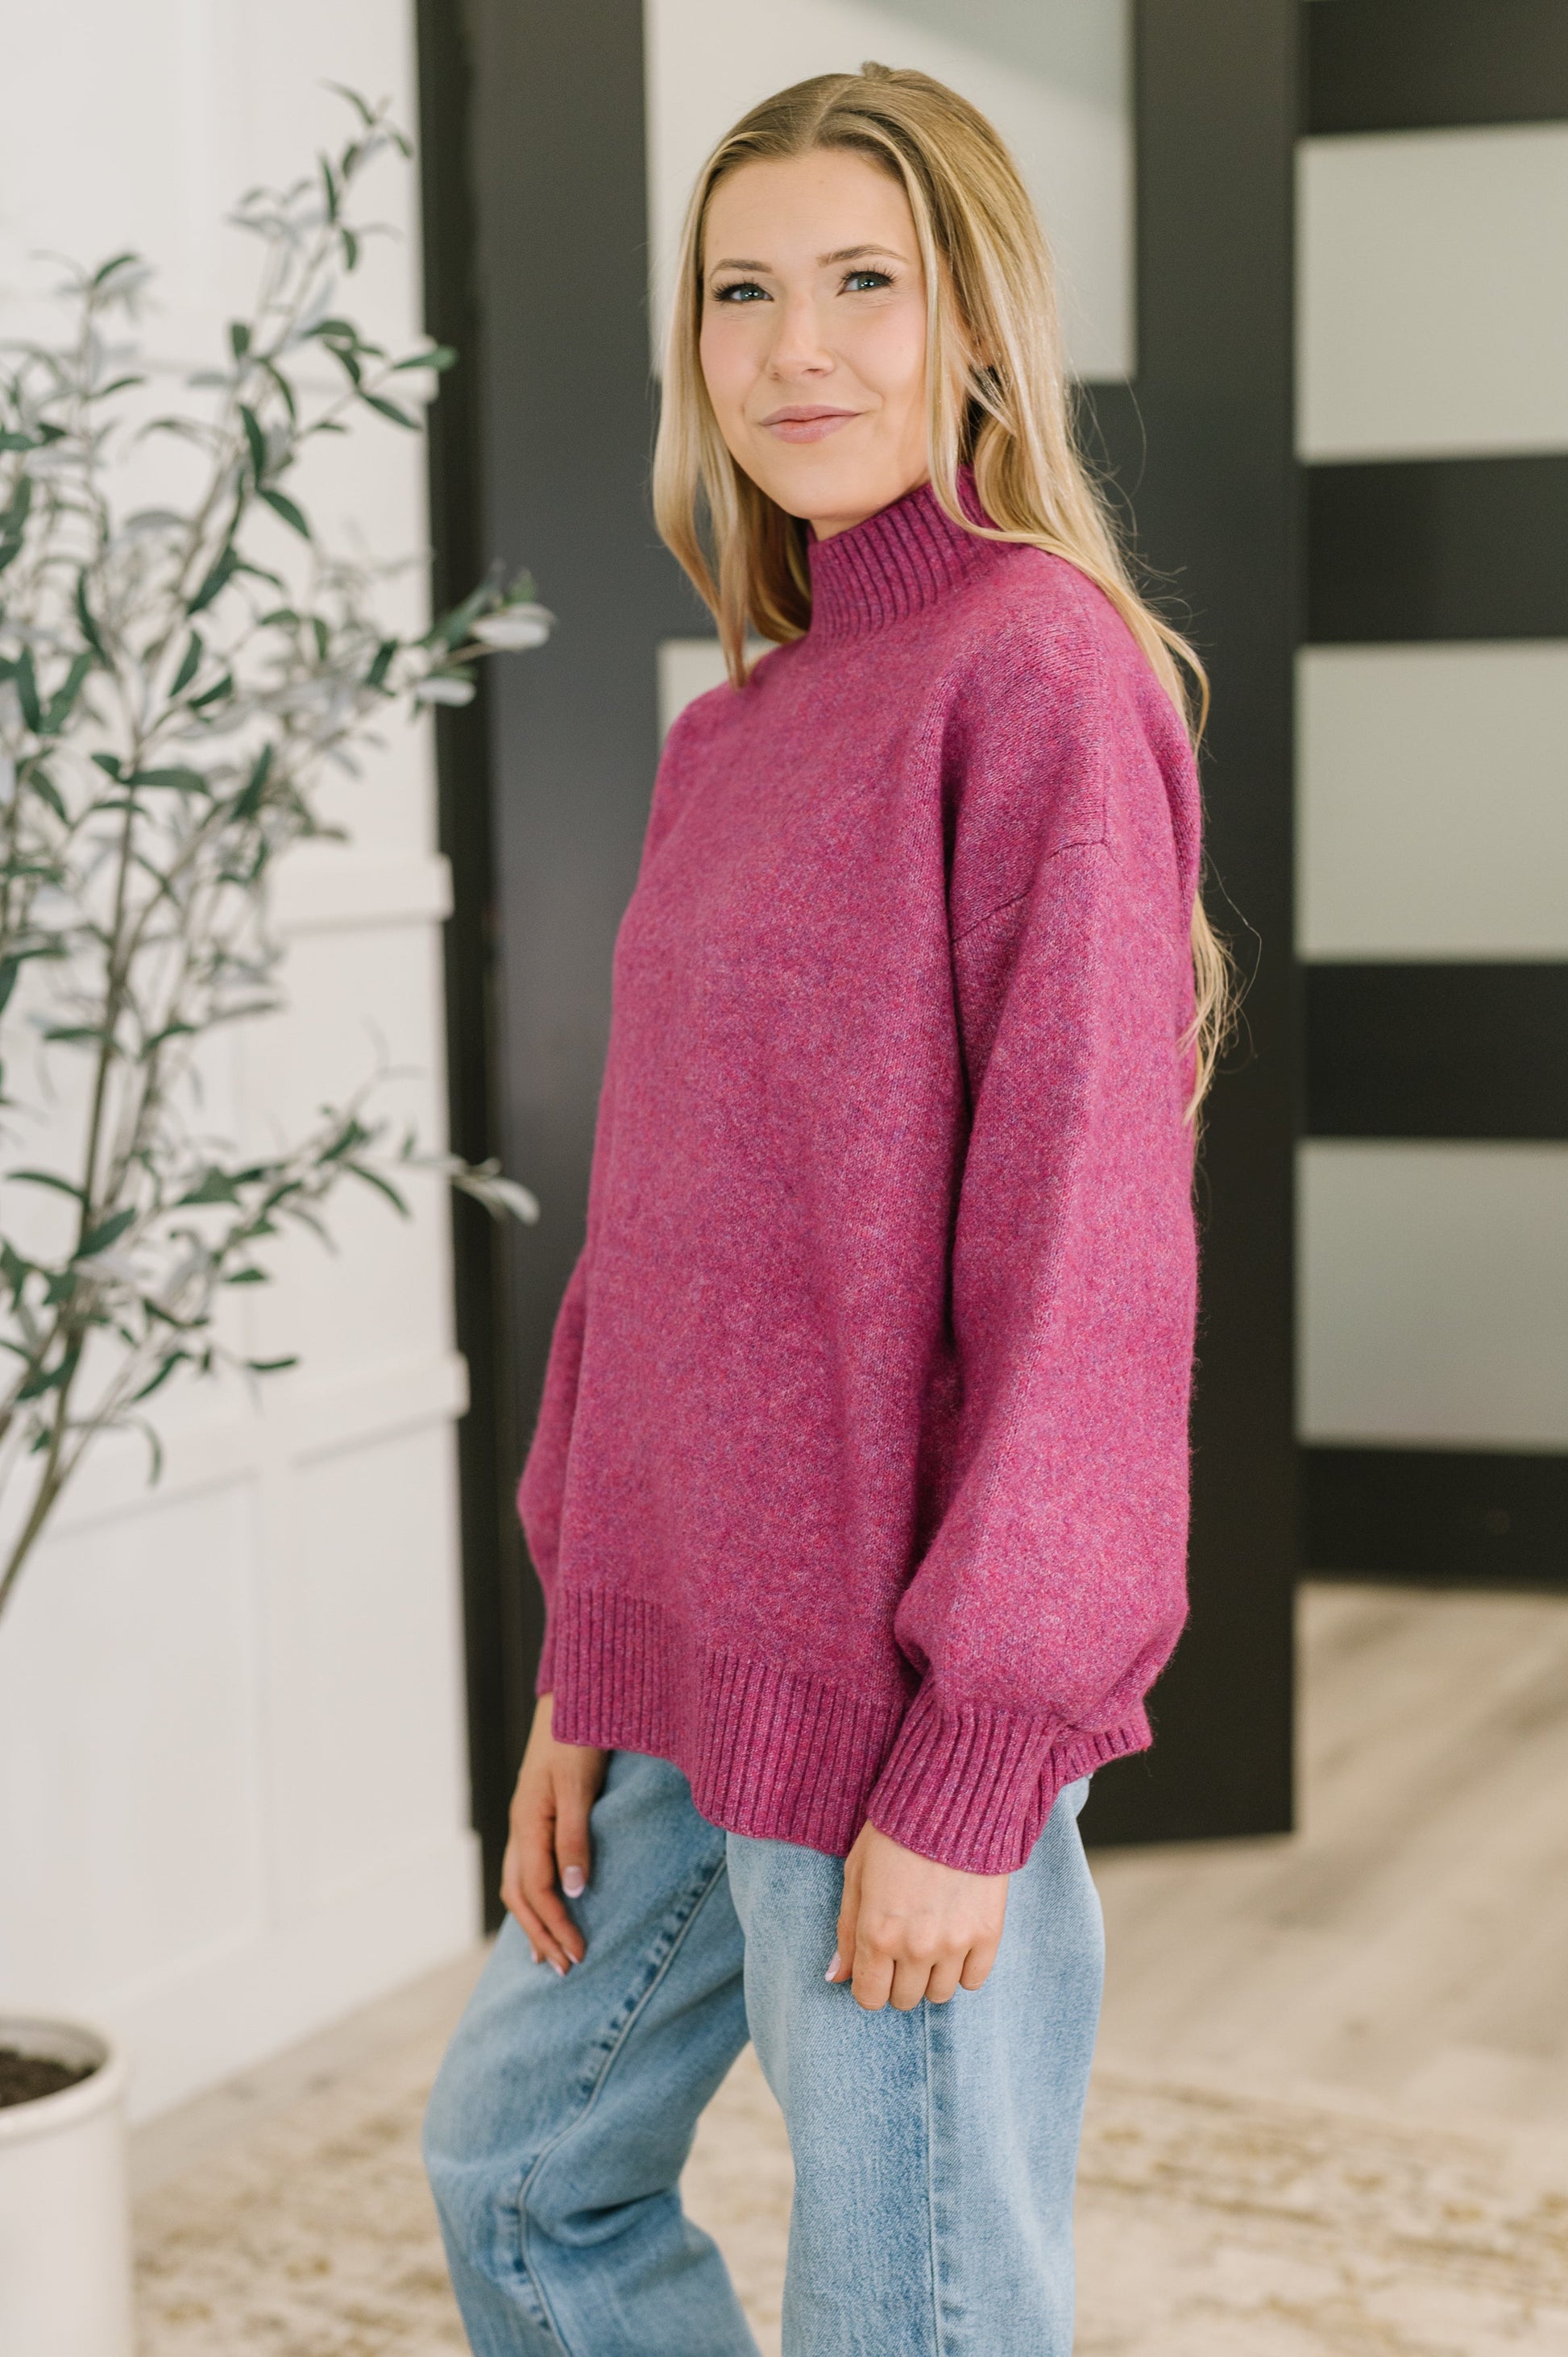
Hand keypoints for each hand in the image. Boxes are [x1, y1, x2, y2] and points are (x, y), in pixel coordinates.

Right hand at [500, 1693, 608, 1973]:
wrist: (575, 1694)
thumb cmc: (580, 1735)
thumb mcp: (579, 1786)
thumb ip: (575, 1836)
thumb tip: (573, 1892)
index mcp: (528, 1822)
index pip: (537, 1891)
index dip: (557, 1927)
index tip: (580, 1956)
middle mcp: (521, 1825)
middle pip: (520, 1895)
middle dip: (541, 1935)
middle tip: (566, 1970)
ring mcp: (526, 1819)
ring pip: (518, 1883)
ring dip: (532, 1921)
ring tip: (546, 1954)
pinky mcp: (537, 1812)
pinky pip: (526, 1866)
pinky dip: (533, 1896)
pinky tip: (547, 1904)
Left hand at [829, 1823, 1007, 2010]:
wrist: (951, 1800)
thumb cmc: (894, 1832)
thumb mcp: (856, 1873)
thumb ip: (847, 1930)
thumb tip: (837, 1978)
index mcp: (877, 1933)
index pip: (870, 1997)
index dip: (870, 1984)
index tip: (876, 1965)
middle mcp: (915, 1947)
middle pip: (905, 1999)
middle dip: (899, 1979)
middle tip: (904, 1945)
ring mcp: (955, 1943)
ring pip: (939, 1994)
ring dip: (931, 1975)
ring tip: (931, 1939)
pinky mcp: (988, 1934)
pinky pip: (974, 1981)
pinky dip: (964, 1969)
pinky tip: (956, 1940)